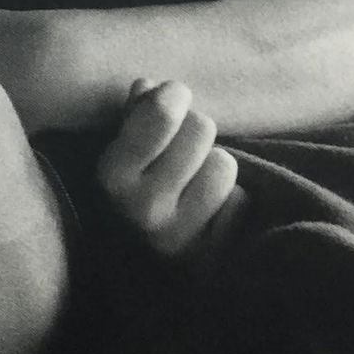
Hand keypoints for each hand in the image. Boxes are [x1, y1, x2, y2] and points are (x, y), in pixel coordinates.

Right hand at [97, 79, 243, 257]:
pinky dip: (232, 201)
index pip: (161, 114)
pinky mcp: (213, 256)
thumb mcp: (127, 148)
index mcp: (113, 174)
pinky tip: (214, 212)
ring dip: (216, 166)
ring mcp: (179, 237)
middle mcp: (141, 208)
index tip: (173, 97)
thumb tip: (148, 86)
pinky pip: (240, 201)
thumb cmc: (143, 186)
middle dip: (196, 131)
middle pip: (200, 128)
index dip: (173, 96)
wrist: (156, 266)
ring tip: (199, 180)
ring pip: (223, 164)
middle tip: (187, 147)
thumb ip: (136, 113)